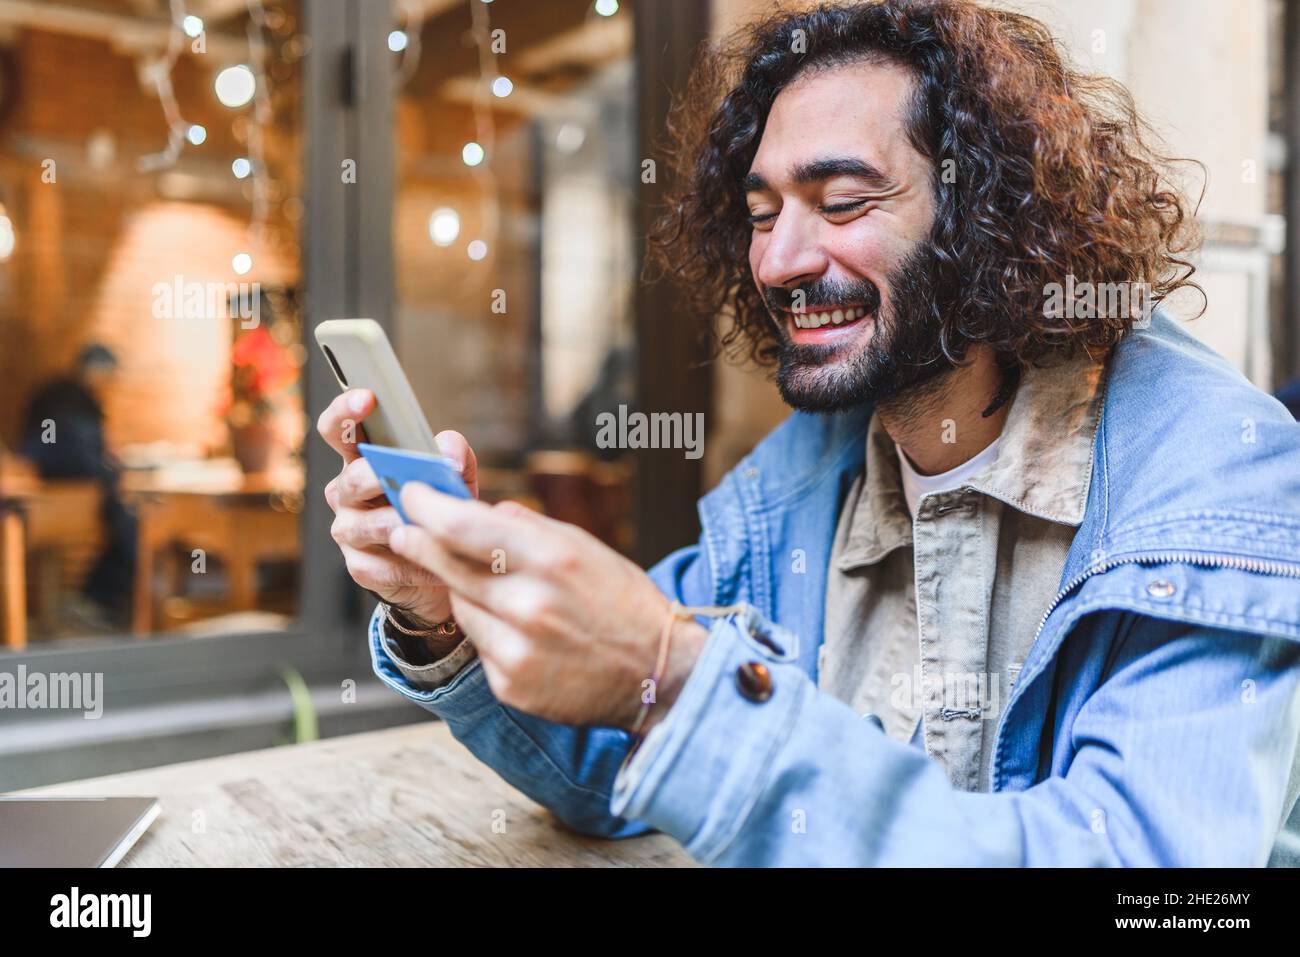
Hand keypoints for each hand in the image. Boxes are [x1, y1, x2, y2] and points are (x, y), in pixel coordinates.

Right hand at [317, 388, 479, 627]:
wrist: (443, 564)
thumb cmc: (439, 508)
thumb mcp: (453, 476)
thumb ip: (453, 453)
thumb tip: (448, 447)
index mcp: (362, 461)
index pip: (338, 430)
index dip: (345, 412)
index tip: (367, 398)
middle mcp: (345, 493)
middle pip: (350, 479)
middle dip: (377, 477)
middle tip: (404, 480)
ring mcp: (348, 530)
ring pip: (363, 524)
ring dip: (396, 523)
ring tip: (425, 525)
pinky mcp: (359, 567)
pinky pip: (379, 565)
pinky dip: (409, 563)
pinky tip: (430, 564)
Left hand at [388, 482, 707, 729]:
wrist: (658, 675)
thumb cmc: (624, 603)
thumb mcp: (586, 548)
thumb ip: (529, 528)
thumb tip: (481, 509)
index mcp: (552, 560)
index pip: (463, 526)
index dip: (427, 507)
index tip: (412, 495)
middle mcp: (529, 604)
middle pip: (446, 565)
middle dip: (420, 543)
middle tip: (405, 531)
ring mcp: (516, 649)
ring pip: (459, 605)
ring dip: (464, 590)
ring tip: (498, 590)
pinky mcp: (510, 684)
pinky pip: (478, 644)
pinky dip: (488, 631)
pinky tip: (521, 632)